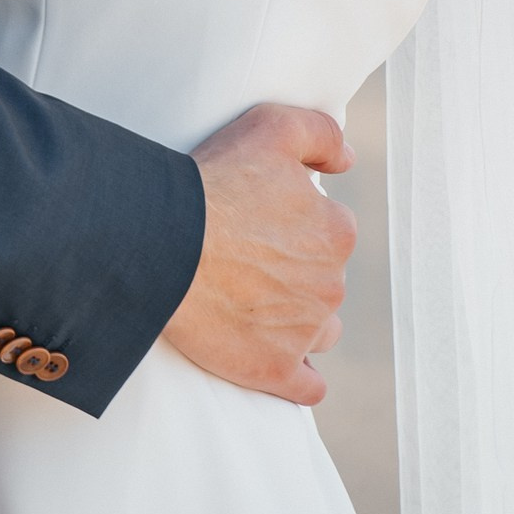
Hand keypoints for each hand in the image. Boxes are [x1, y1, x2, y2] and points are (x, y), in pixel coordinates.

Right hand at [163, 103, 356, 403]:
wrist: (163, 243)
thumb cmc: (214, 181)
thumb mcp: (271, 128)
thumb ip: (323, 135)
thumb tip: (350, 160)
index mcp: (336, 231)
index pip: (330, 230)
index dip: (294, 223)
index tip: (258, 219)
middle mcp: (331, 285)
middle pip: (323, 280)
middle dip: (295, 271)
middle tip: (245, 257)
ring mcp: (305, 333)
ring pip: (319, 330)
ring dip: (298, 321)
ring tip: (251, 304)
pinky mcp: (276, 371)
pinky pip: (306, 384)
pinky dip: (295, 374)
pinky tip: (273, 357)